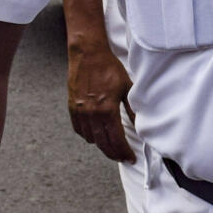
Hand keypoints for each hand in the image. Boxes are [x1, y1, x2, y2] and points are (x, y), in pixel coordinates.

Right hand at [65, 29, 134, 162]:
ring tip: (110, 145)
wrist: (88, 55)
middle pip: (103, 144)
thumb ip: (132, 109)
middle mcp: (92, 114)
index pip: (116, 140)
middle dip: (114, 154)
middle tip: (121, 157)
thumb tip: (140, 125)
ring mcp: (80, 111)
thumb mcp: (126, 88)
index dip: (124, 152)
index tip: (130, 158)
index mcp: (107, 110)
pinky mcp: (72, 107)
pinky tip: (95, 135)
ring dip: (101, 145)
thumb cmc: (109, 68)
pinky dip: (88, 135)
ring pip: (90, 139)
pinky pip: (79, 129)